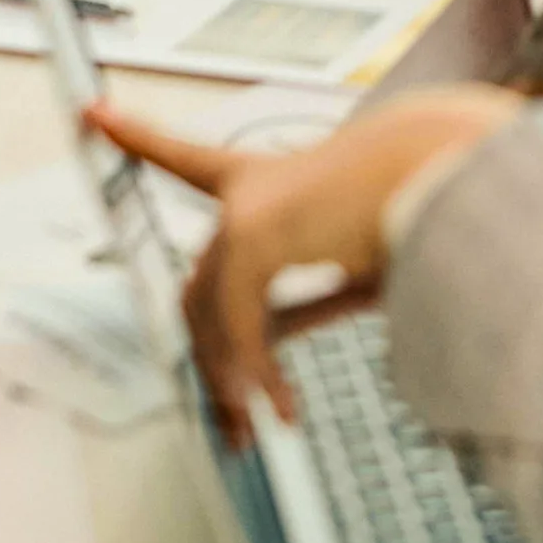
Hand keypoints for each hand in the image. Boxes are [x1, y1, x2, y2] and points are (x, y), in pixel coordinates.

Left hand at [88, 88, 519, 439]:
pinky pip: (237, 322)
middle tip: (235, 431)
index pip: (186, 159)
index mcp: (270, 181)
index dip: (139, 136)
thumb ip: (300, 308)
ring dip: (232, 380)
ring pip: (208, 316)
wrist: (448, 168)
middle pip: (196, 292)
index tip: (94, 112)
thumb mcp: (348, 271)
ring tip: (263, 427)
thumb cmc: (415, 210)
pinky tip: (282, 405)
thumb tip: (260, 362)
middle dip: (211, 368)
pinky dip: (256, 370)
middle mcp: (246, 190)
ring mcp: (242, 209)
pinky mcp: (250, 232)